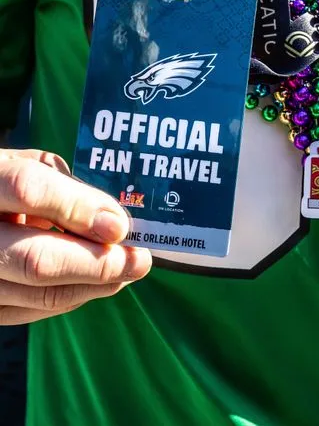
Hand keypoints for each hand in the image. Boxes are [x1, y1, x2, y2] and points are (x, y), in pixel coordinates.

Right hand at [0, 149, 151, 324]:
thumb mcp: (21, 165)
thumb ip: (62, 184)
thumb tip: (112, 216)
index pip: (28, 189)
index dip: (78, 207)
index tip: (119, 224)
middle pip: (35, 259)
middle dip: (98, 263)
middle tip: (140, 259)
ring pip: (39, 293)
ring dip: (95, 284)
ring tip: (129, 270)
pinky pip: (31, 310)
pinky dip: (73, 295)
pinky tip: (99, 281)